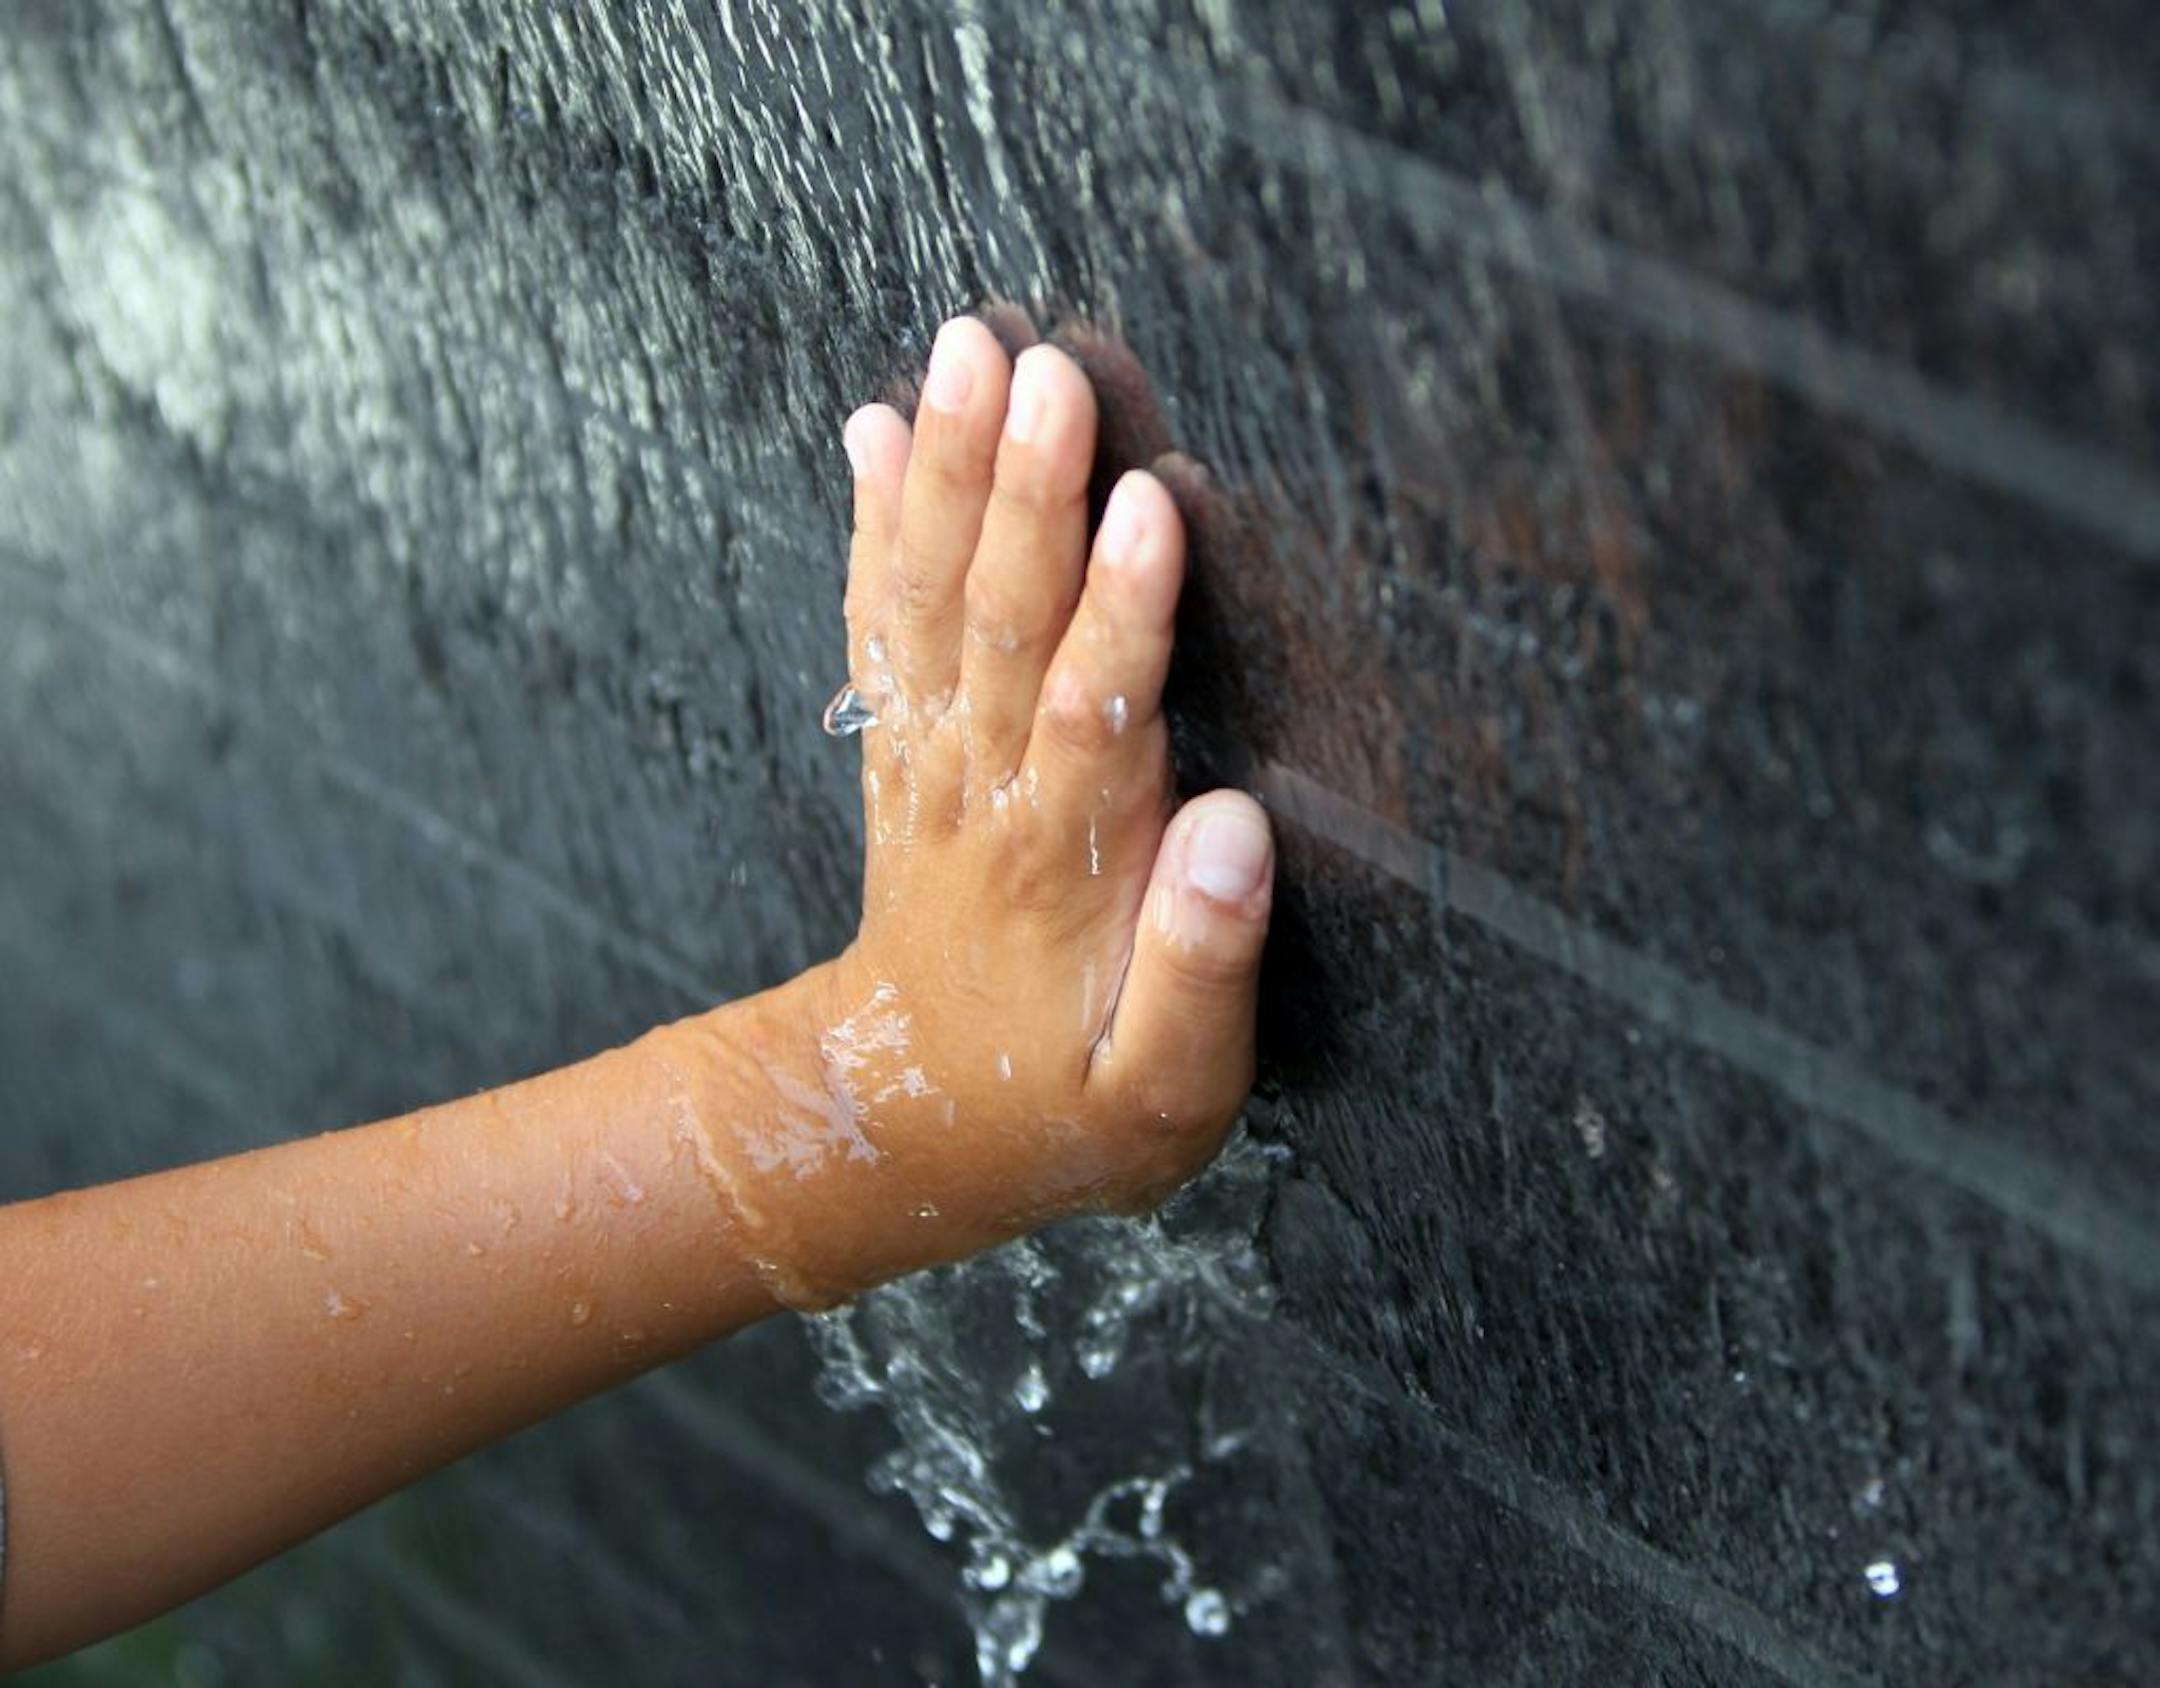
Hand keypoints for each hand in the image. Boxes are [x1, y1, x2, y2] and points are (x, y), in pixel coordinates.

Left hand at [718, 317, 1275, 1301]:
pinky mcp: (902, 754)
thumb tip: (1238, 826)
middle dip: (1024, 497)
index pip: (1094, 721)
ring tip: (965, 350)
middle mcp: (985, 799)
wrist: (901, 1129)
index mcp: (1065, 872)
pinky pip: (880, 631)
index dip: (1122, 615)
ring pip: (934, 609)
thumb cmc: (1063, 1113)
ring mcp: (929, 769)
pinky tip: (875, 431)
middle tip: (1043, 371)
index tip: (1145, 503)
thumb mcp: (1165, 1096)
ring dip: (948, 478)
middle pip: (1001, 635)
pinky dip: (874, 530)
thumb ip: (1204, 969)